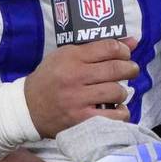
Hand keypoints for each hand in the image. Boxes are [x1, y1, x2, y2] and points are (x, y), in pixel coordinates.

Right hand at [23, 37, 138, 137]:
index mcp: (71, 57)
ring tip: (117, 91)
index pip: (109, 47)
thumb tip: (133, 41)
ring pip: (117, 92)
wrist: (27, 108)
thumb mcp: (67, 56)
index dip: (123, 50)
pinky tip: (116, 108)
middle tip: (131, 70)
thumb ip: (98, 48)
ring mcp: (78, 99)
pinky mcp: (81, 120)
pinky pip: (113, 116)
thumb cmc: (50, 78)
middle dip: (130, 68)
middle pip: (116, 68)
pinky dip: (121, 112)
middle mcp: (75, 76)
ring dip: (123, 91)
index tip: (125, 54)